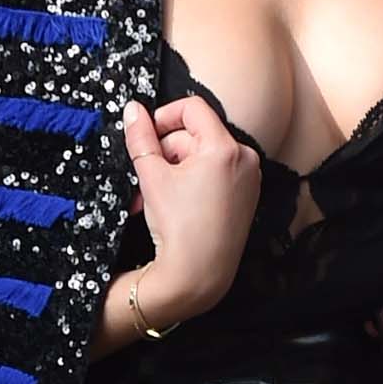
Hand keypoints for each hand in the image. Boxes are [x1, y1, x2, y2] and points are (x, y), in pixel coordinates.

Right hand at [123, 93, 260, 325]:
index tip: (146, 134)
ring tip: (152, 195)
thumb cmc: (179, 227)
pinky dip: (192, 182)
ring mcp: (249, 179)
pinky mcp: (246, 196)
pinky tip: (174, 202)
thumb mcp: (152, 176)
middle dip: (165, 153)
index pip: (192, 108)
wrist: (197, 275)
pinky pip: (215, 175)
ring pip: (202, 157)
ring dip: (173, 170)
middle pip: (195, 135)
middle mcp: (245, 159)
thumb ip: (141, 137)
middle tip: (144, 177)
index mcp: (225, 148)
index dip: (164, 116)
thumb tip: (133, 109)